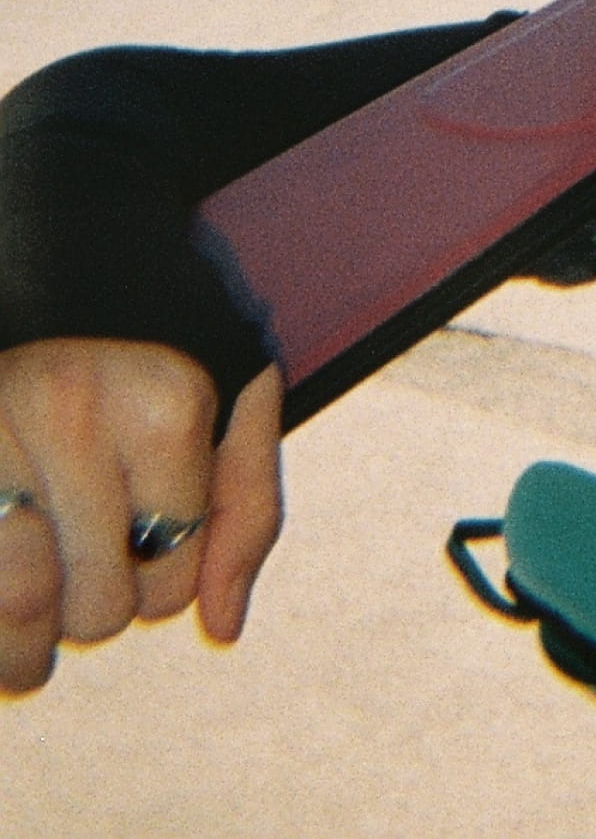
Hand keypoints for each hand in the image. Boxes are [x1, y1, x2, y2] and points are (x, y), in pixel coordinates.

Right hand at [0, 343, 281, 693]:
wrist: (59, 290)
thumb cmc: (148, 363)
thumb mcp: (227, 403)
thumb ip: (246, 508)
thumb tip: (223, 628)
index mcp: (167, 403)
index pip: (175, 581)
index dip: (163, 570)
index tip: (149, 510)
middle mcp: (76, 415)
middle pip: (101, 610)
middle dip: (99, 598)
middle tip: (87, 534)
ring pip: (25, 612)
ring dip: (33, 630)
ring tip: (43, 575)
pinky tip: (8, 610)